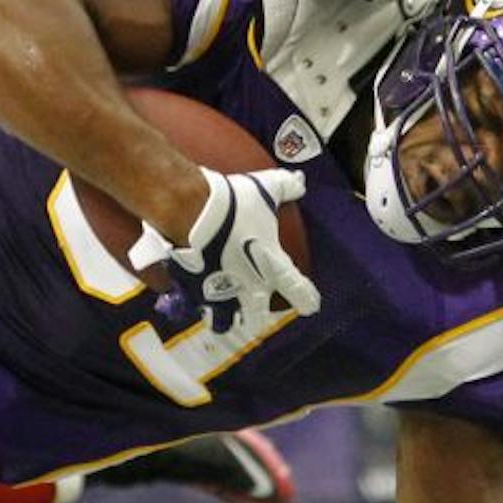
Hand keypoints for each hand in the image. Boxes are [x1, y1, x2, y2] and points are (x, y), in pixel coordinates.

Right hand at [158, 167, 317, 332]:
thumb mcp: (265, 189)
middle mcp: (247, 287)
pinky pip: (194, 304)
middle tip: (256, 315)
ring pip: (221, 321)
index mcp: (272, 266)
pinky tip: (192, 295)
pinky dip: (193, 301)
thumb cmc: (233, 204)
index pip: (298, 290)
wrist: (191, 211)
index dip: (307, 299)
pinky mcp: (192, 290)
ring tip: (221, 315)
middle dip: (257, 318)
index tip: (311, 305)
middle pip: (256, 318)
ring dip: (222, 318)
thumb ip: (286, 187)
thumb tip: (300, 181)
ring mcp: (218, 293)